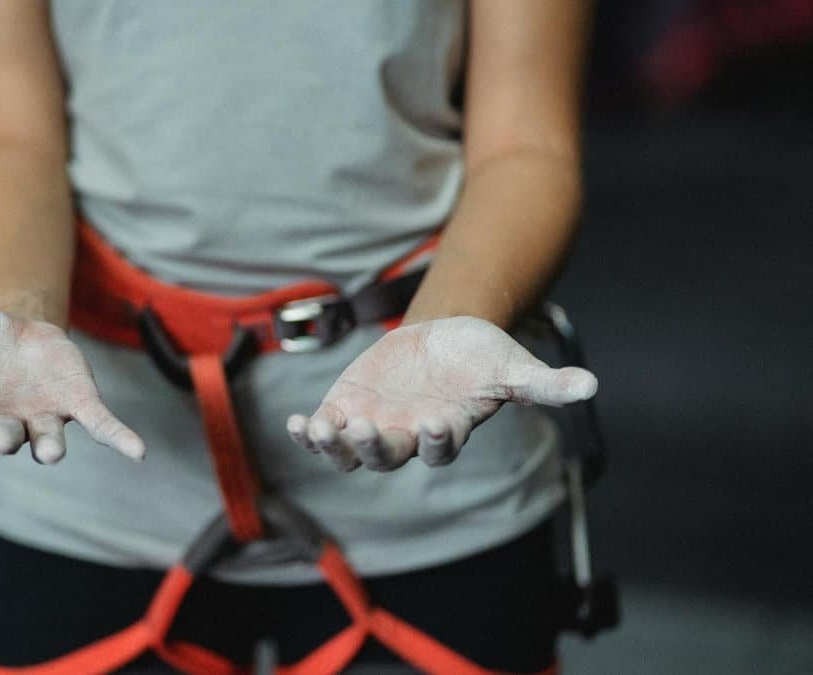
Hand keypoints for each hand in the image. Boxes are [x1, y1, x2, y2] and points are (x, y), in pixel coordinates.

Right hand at [0, 308, 143, 463]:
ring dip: (50, 446)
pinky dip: (119, 439)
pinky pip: (100, 426)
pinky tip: (138, 452)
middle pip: (0, 438)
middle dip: (1, 438)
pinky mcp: (75, 404)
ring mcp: (41, 417)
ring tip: (52, 451)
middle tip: (0, 438)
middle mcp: (4, 424)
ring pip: (46, 441)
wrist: (12, 327)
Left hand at [286, 316, 596, 470]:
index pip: (440, 447)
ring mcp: (373, 426)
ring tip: (319, 427)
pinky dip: (307, 432)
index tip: (437, 421)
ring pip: (349, 451)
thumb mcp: (510, 365)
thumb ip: (543, 383)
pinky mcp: (346, 409)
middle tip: (369, 427)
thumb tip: (591, 386)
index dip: (437, 439)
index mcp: (446, 431)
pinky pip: (323, 430)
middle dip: (376, 444)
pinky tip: (295, 423)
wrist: (442, 340)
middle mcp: (407, 437)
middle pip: (388, 455)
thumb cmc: (479, 358)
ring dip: (334, 444)